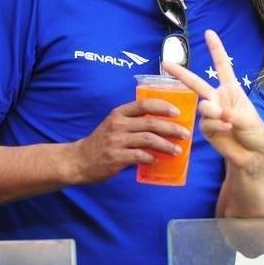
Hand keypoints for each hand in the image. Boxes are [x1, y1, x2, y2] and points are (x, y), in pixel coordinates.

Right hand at [70, 98, 189, 183]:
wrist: (79, 160)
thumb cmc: (102, 142)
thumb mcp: (114, 125)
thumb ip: (133, 122)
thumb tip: (162, 124)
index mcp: (119, 113)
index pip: (144, 104)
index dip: (162, 106)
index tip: (177, 112)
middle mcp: (118, 124)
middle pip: (150, 123)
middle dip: (171, 128)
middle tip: (185, 134)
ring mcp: (116, 141)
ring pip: (148, 140)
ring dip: (166, 145)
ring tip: (177, 150)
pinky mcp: (115, 157)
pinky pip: (139, 156)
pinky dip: (151, 158)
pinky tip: (157, 160)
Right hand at [163, 30, 263, 169]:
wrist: (251, 155)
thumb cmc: (255, 133)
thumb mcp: (249, 119)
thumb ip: (232, 113)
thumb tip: (216, 112)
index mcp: (232, 90)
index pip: (223, 66)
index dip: (216, 50)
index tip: (209, 33)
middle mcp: (219, 98)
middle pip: (197, 83)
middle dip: (181, 74)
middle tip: (166, 63)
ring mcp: (211, 113)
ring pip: (203, 106)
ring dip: (214, 112)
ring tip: (227, 120)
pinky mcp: (207, 128)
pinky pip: (206, 122)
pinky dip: (216, 124)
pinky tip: (226, 128)